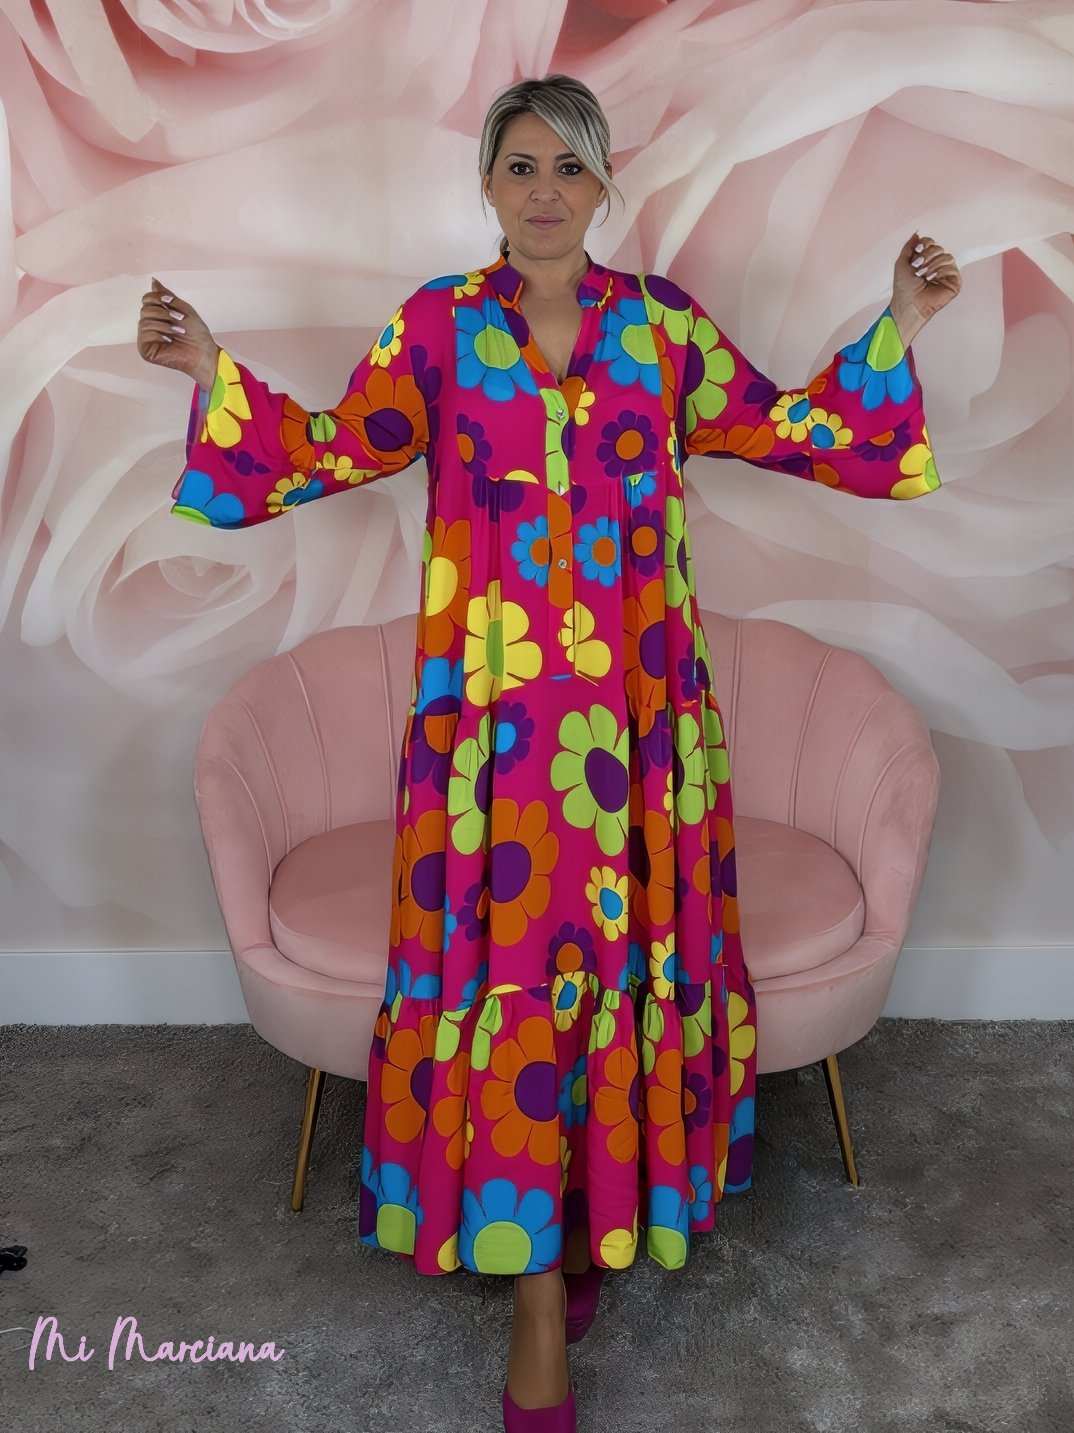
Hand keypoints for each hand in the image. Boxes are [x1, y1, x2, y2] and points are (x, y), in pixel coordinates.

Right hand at [137, 277, 219, 390]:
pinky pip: (145, 332)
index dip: (157, 297)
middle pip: (145, 308)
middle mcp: (149, 327)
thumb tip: (153, 281)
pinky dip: (160, 332)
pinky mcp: (145, 349)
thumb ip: (166, 295)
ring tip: (179, 331)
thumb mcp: (182, 308)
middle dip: (164, 312)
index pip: (146, 299)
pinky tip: (170, 340)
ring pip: (145, 320)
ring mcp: (146, 339)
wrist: (203, 352)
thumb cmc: (196, 334)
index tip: (171, 300)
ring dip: (165, 323)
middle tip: (180, 319)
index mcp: (157, 316)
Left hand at [889, 232, 960, 346]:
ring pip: (946, 255)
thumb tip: (917, 233)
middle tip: (918, 268)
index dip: (925, 244)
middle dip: (927, 255)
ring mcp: (946, 274)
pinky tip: (933, 280)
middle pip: (938, 247)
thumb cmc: (904, 288)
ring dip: (932, 264)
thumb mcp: (901, 262)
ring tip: (924, 276)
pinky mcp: (954, 282)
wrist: (909, 304)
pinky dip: (941, 271)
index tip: (917, 252)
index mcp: (925, 261)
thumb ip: (908, 246)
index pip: (931, 243)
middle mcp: (936, 266)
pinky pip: (952, 266)